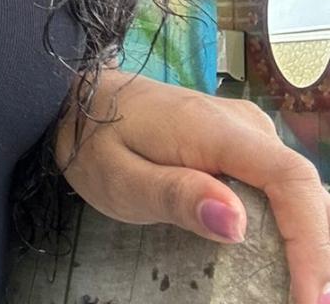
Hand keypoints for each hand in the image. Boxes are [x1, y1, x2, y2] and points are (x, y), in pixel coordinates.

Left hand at [53, 67, 329, 303]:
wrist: (78, 100)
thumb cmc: (95, 141)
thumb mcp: (121, 178)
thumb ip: (176, 196)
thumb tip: (237, 223)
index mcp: (215, 129)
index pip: (290, 180)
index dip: (312, 241)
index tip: (309, 297)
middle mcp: (243, 124)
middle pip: (304, 188)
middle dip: (318, 252)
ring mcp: (245, 131)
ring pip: (299, 189)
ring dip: (308, 241)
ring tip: (298, 289)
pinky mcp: (241, 143)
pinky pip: (280, 186)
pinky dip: (291, 226)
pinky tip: (282, 261)